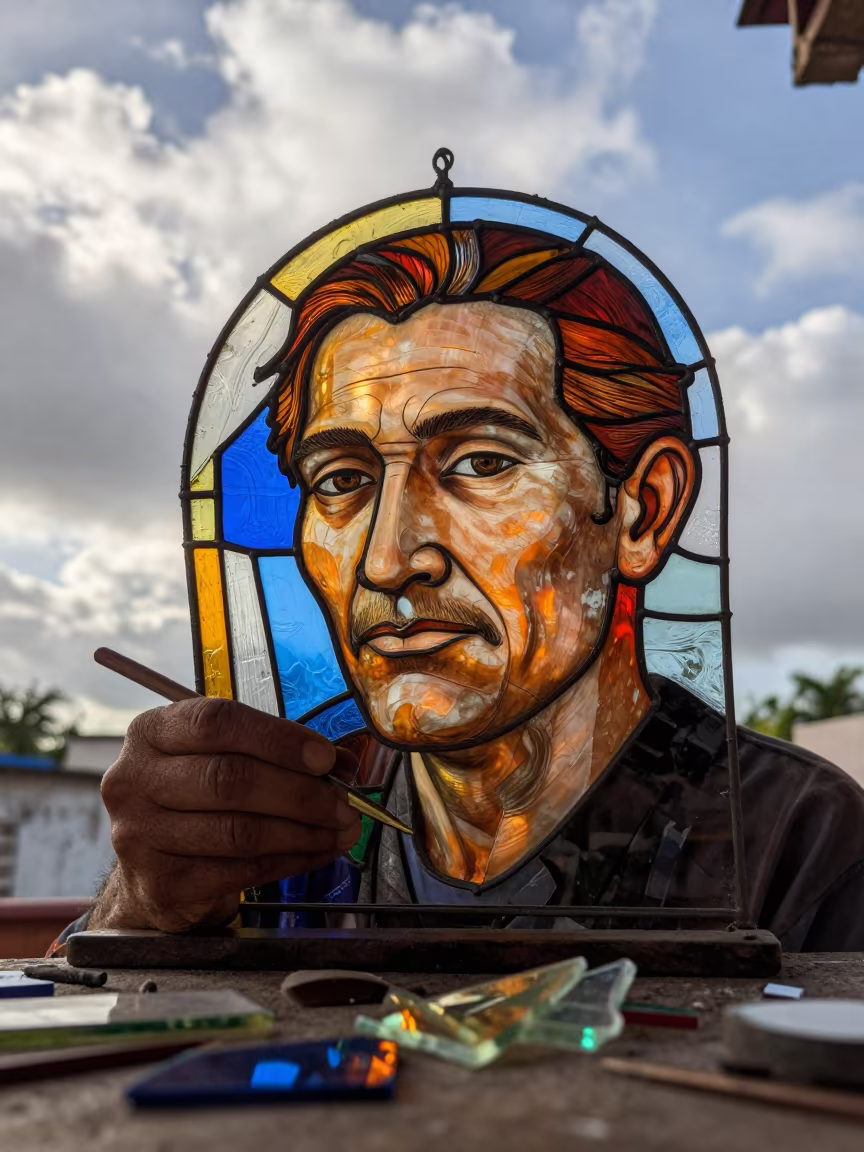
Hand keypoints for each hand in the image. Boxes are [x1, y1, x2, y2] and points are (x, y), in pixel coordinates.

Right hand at [91, 697, 361, 931]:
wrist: (152, 871)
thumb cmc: (197, 801)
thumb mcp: (226, 758)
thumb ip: (278, 753)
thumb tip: (341, 764)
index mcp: (151, 732)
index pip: (216, 723)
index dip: (277, 738)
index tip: (325, 757)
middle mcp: (134, 780)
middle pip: (230, 779)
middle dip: (301, 792)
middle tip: (344, 803)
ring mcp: (140, 836)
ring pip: (240, 831)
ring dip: (304, 832)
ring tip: (341, 831)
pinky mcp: (160, 884)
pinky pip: (241, 870)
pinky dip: (290, 861)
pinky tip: (316, 853)